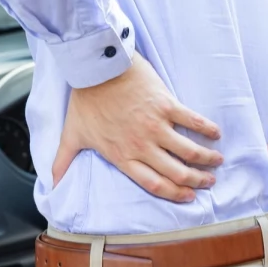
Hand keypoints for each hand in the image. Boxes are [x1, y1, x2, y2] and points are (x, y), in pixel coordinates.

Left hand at [52, 54, 222, 202]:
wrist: (96, 68)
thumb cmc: (85, 101)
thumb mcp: (72, 135)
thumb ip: (62, 162)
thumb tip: (50, 184)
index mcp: (123, 156)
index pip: (155, 185)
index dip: (175, 194)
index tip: (188, 197)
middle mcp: (142, 145)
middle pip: (177, 173)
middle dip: (197, 181)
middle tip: (209, 182)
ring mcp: (156, 125)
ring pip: (189, 151)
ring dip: (207, 159)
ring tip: (217, 161)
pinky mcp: (166, 104)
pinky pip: (192, 120)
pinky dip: (207, 128)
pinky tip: (216, 133)